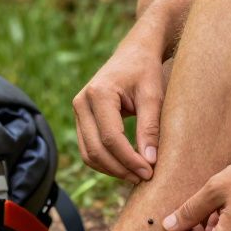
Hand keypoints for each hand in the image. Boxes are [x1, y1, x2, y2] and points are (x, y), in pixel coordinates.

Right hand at [73, 41, 163, 183]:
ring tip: (136, 175)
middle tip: (144, 177)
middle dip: (120, 168)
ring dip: (111, 169)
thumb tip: (149, 162)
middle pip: (96, 149)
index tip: (150, 172)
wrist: (134, 53)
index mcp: (99, 93)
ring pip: (89, 153)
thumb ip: (150, 128)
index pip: (111, 137)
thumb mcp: (153, 97)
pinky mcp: (81, 119)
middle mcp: (82, 102)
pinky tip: (126, 165)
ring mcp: (78, 111)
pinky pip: (88, 148)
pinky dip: (105, 162)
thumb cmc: (146, 72)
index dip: (130, 159)